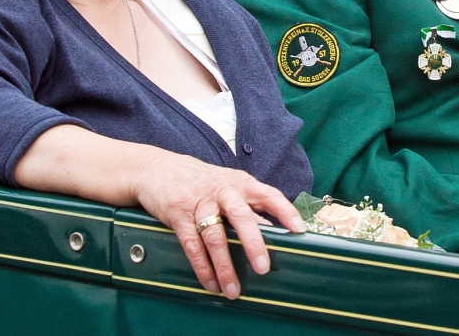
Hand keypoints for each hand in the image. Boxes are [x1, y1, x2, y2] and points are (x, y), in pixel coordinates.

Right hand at [131, 150, 305, 299]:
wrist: (159, 168)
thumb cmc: (202, 180)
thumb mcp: (229, 186)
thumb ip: (249, 207)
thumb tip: (273, 232)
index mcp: (240, 183)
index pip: (268, 194)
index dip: (285, 211)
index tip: (298, 229)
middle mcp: (222, 191)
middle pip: (241, 216)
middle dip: (253, 243)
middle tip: (263, 268)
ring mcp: (200, 202)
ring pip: (215, 235)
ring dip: (225, 265)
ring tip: (233, 289)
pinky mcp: (179, 214)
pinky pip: (192, 243)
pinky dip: (201, 266)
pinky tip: (210, 282)